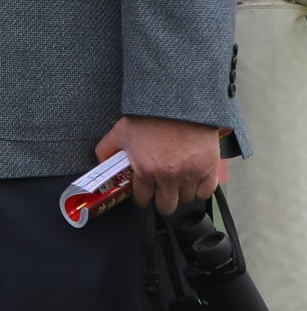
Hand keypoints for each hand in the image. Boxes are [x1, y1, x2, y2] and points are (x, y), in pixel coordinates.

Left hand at [95, 115, 221, 215]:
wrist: (179, 103)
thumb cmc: (149, 116)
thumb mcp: (120, 131)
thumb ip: (106, 149)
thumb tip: (101, 163)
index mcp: (146, 170)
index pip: (143, 200)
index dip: (142, 197)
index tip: (144, 193)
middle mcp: (168, 176)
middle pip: (166, 207)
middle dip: (161, 201)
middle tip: (160, 191)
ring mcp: (191, 174)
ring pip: (186, 200)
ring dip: (180, 194)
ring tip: (176, 182)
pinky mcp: (209, 169)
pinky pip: (206, 192)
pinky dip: (200, 188)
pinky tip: (192, 179)